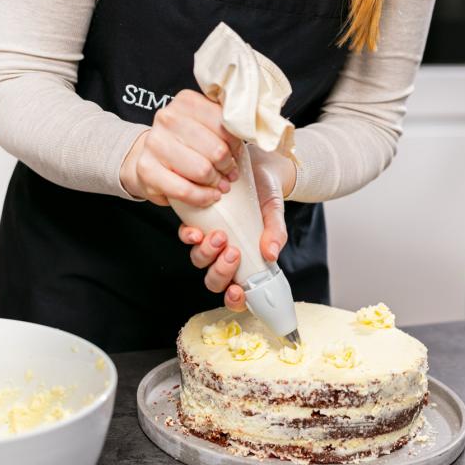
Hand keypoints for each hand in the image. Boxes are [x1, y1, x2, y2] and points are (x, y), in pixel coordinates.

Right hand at [119, 90, 242, 206]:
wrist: (149, 159)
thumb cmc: (185, 144)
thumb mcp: (205, 126)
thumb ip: (225, 125)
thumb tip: (253, 134)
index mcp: (186, 101)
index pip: (226, 125)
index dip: (237, 146)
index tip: (235, 154)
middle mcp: (168, 117)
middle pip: (216, 150)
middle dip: (227, 167)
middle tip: (229, 174)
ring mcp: (155, 143)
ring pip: (202, 170)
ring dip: (216, 183)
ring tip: (219, 185)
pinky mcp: (147, 169)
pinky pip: (185, 190)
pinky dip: (203, 197)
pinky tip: (210, 196)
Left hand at [178, 145, 295, 310]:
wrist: (257, 164)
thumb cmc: (267, 193)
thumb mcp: (275, 212)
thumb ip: (276, 233)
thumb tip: (271, 255)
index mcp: (246, 261)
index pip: (238, 292)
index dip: (235, 300)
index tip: (238, 291)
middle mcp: (225, 254)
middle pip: (215, 280)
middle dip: (220, 272)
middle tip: (233, 252)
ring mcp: (209, 239)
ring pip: (199, 260)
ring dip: (206, 253)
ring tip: (219, 235)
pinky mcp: (196, 220)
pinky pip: (187, 236)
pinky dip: (189, 236)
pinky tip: (195, 229)